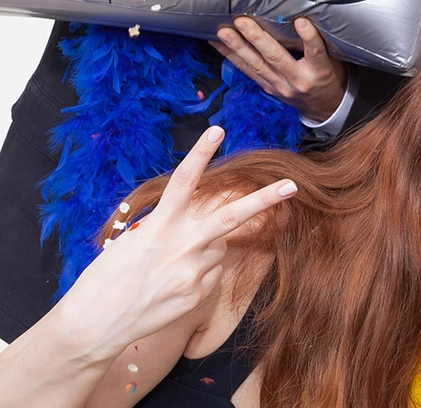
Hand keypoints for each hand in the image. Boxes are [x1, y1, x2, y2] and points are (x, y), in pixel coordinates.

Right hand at [55, 125, 294, 352]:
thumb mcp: (133, 242)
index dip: (200, 154)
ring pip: (217, 248)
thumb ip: (171, 230)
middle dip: (265, 200)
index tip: (217, 130)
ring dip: (202, 250)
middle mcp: (182, 246)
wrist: (95, 323)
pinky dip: (197, 274)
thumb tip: (207, 233)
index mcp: (159, 226)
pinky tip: (170, 286)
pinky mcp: (198, 294)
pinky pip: (210, 274)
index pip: (184, 182)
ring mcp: (193, 272)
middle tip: (292, 184)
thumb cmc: (107, 278)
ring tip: (168, 268)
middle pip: (231, 216)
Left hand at [211, 16, 347, 121]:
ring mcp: (281, 86)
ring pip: (256, 65)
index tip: (302, 22)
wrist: (324, 107)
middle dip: (257, 38)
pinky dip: (232, 57)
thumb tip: (307, 16)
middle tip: (242, 22)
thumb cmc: (328, 77)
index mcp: (319, 72)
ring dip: (237, 47)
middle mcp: (298, 80)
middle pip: (276, 58)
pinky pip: (248, 72)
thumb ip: (321, 45)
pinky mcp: (268, 88)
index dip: (309, 38)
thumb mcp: (333, 61)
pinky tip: (218, 44)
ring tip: (223, 33)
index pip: (315, 52)